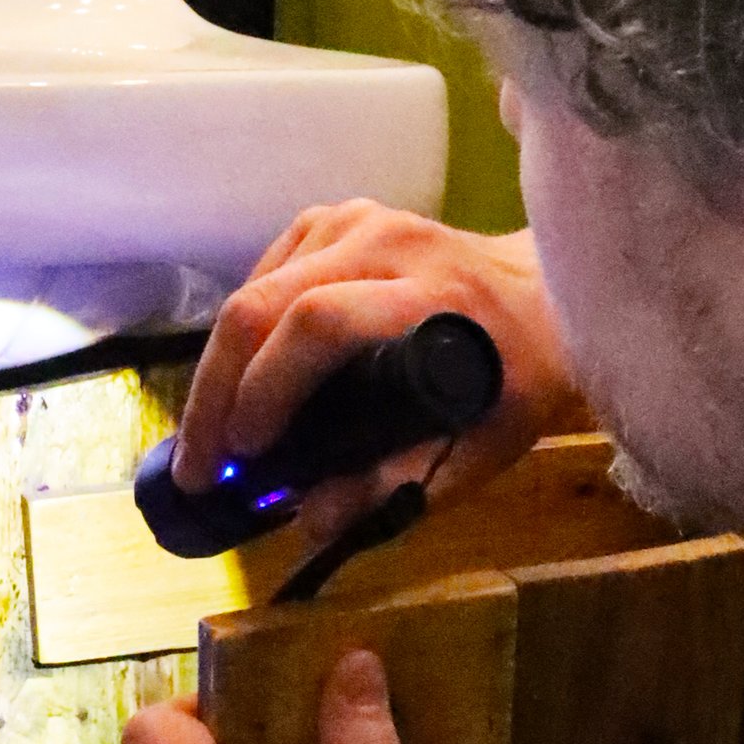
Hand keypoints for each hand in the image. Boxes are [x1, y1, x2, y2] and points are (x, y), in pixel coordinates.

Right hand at [176, 207, 579, 544]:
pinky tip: (238, 378)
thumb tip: (309, 525)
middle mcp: (387, 242)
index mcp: (432, 293)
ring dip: (218, 368)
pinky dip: (241, 334)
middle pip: (264, 303)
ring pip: (253, 287)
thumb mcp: (483, 445)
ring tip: (211, 436)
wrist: (546, 293)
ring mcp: (357, 219)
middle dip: (216, 393)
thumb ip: (402, 486)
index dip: (266, 388)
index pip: (319, 324)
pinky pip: (264, 273)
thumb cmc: (519, 375)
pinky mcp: (336, 218)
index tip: (243, 457)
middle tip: (196, 467)